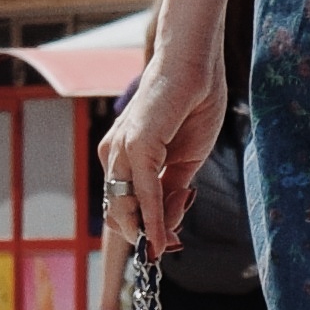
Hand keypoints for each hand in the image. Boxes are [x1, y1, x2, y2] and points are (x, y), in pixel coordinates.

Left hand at [102, 37, 225, 255]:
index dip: (145, 230)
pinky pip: (143, 194)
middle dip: (145, 236)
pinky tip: (164, 238)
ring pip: (124, 209)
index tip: (170, 245)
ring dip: (151, 231)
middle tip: (173, 246)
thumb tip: (168, 227)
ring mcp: (120, 151)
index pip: (125, 205)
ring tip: (175, 235)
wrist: (196, 63)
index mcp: (124, 156)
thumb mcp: (185, 159)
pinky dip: (153, 220)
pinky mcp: (135, 146)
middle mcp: (114, 155)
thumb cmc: (193, 103)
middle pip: (118, 213)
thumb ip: (173, 191)